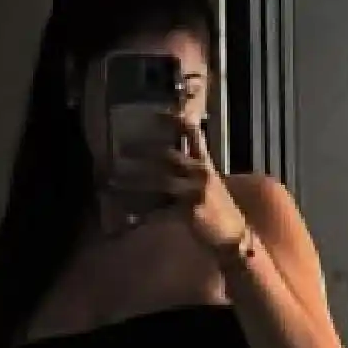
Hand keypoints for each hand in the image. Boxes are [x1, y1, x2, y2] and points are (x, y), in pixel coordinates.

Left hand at [110, 114, 247, 248]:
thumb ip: (189, 166)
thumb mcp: (208, 181)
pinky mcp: (191, 211)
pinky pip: (161, 210)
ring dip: (134, 180)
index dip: (175, 120)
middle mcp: (200, 172)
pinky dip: (144, 214)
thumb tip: (163, 156)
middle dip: (142, 151)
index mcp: (204, 162)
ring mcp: (196, 190)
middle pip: (168, 155)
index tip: (155, 112)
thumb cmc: (217, 207)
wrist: (235, 235)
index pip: (192, 133)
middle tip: (119, 149)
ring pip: (160, 180)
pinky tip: (128, 218)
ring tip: (112, 181)